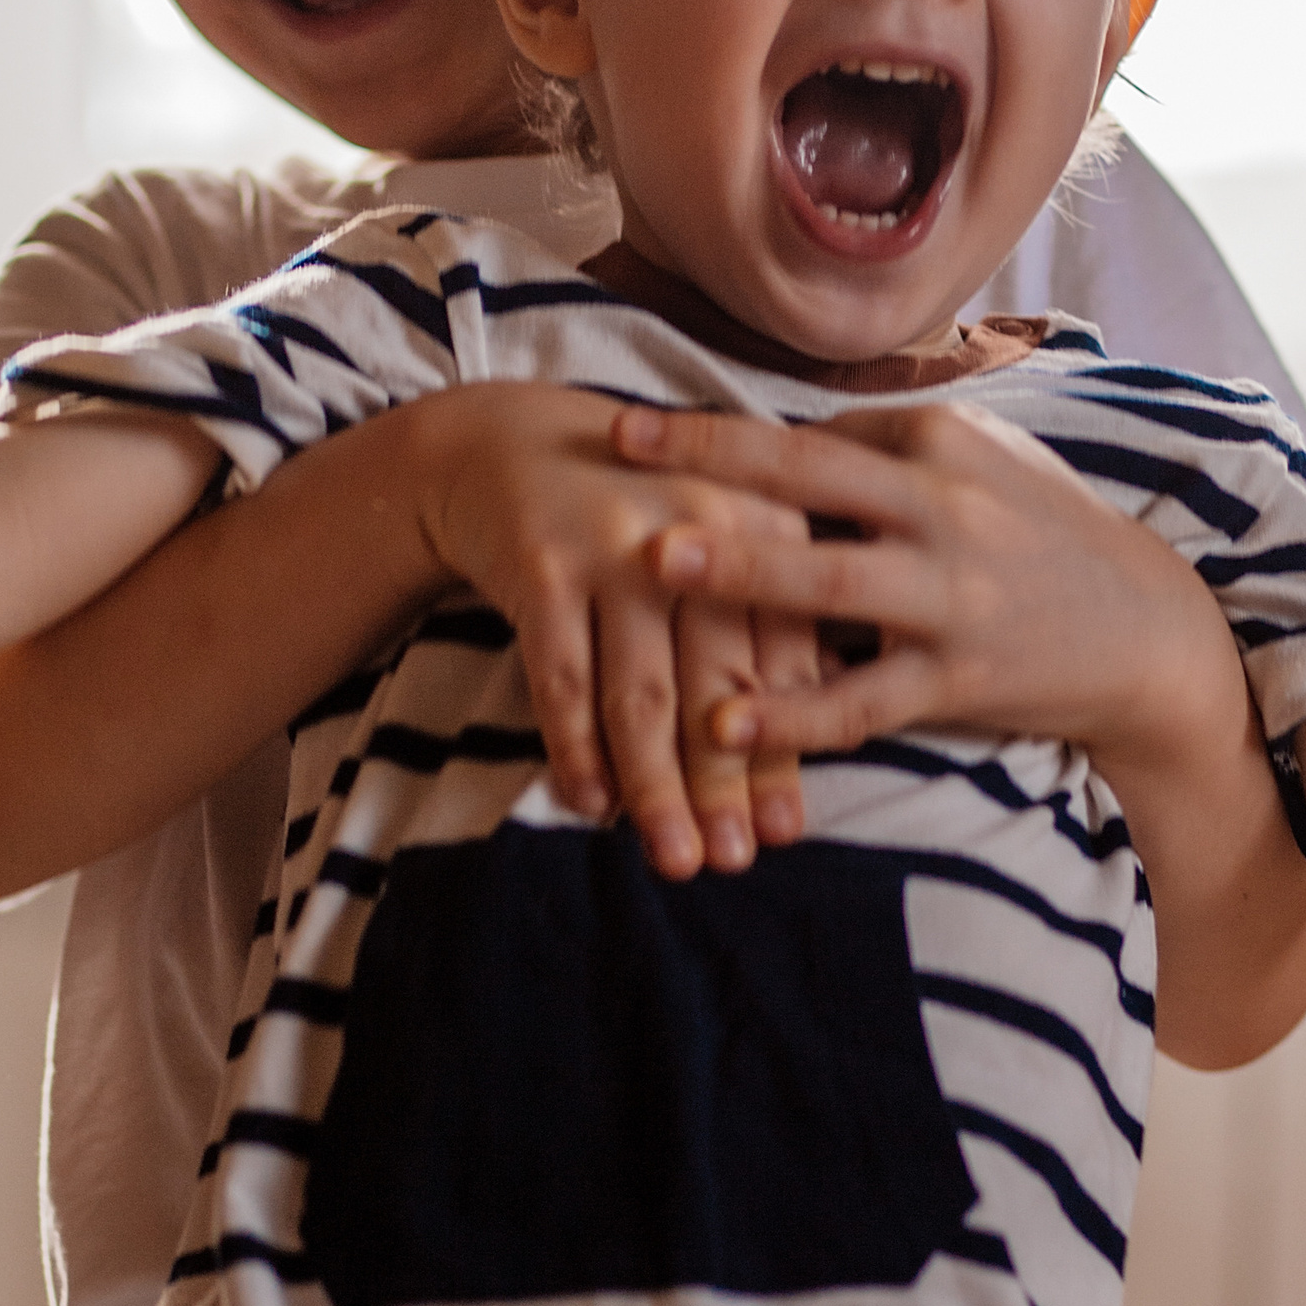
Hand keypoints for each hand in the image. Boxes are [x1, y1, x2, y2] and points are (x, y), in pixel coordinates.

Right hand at [407, 385, 824, 875]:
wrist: (505, 443)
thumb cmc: (638, 516)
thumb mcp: (716, 546)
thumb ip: (765, 625)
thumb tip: (800, 756)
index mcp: (765, 519)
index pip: (780, 659)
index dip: (781, 752)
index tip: (781, 833)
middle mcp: (699, 526)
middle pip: (717, 683)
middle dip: (725, 783)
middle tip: (731, 862)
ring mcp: (616, 545)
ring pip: (640, 693)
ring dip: (656, 786)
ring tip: (674, 859)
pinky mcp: (542, 563)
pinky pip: (561, 678)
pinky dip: (574, 746)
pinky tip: (589, 803)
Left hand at [617, 398, 1227, 780]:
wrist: (1147, 631)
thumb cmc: (1042, 537)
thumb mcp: (980, 464)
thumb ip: (883, 449)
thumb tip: (773, 429)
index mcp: (939, 443)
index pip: (809, 434)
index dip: (714, 431)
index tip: (628, 424)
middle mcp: (942, 508)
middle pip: (811, 476)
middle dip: (712, 458)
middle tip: (617, 450)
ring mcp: (950, 595)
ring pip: (830, 581)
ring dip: (742, 569)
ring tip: (657, 563)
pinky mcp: (958, 679)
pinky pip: (860, 700)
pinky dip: (792, 714)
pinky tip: (725, 721)